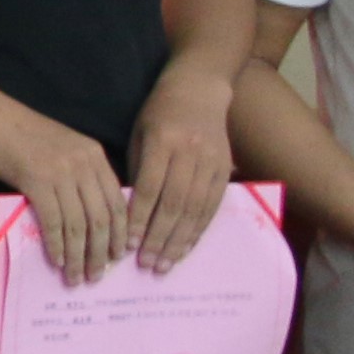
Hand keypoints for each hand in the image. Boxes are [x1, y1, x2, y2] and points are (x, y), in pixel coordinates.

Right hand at [0, 97, 132, 282]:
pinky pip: (53, 222)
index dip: (121, 233)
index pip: (118, 202)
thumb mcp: (63, 148)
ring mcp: (61, 172)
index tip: (118, 257)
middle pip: (102, 218)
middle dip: (102, 252)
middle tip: (98, 275)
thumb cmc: (21, 134)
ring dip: (79, 256)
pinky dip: (57, 245)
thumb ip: (80, 174)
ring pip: (79, 225)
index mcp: (95, 155)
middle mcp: (84, 164)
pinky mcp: (37, 181)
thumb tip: (88, 215)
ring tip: (77, 277)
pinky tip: (57, 260)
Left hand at [122, 72, 235, 273]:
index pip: (150, 188)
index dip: (140, 219)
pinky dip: (198, 229)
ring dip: (180, 240)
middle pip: (174, 203)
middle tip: (147, 264)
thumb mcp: (140, 134)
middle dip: (160, 238)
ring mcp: (211, 162)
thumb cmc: (159, 113)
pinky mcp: (225, 169)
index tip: (129, 245)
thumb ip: (137, 169)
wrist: (200, 89)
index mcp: (163, 141)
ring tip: (165, 264)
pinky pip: (212, 206)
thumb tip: (129, 213)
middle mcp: (190, 153)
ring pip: (196, 209)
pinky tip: (186, 247)